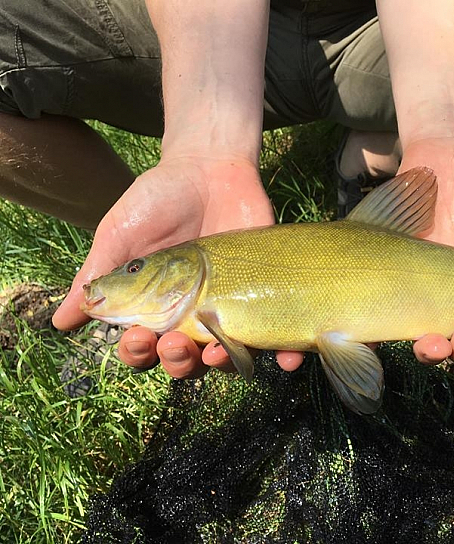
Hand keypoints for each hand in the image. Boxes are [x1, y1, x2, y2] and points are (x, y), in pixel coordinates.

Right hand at [53, 156, 274, 377]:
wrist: (210, 168)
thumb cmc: (157, 202)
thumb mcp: (119, 235)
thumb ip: (97, 277)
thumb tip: (60, 322)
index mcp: (154, 307)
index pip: (143, 348)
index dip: (138, 353)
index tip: (138, 339)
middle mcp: (192, 315)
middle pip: (185, 361)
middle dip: (178, 362)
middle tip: (176, 343)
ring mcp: (232, 307)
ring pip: (227, 356)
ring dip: (222, 364)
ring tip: (217, 352)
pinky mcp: (266, 295)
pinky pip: (276, 335)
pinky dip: (283, 355)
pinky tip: (287, 360)